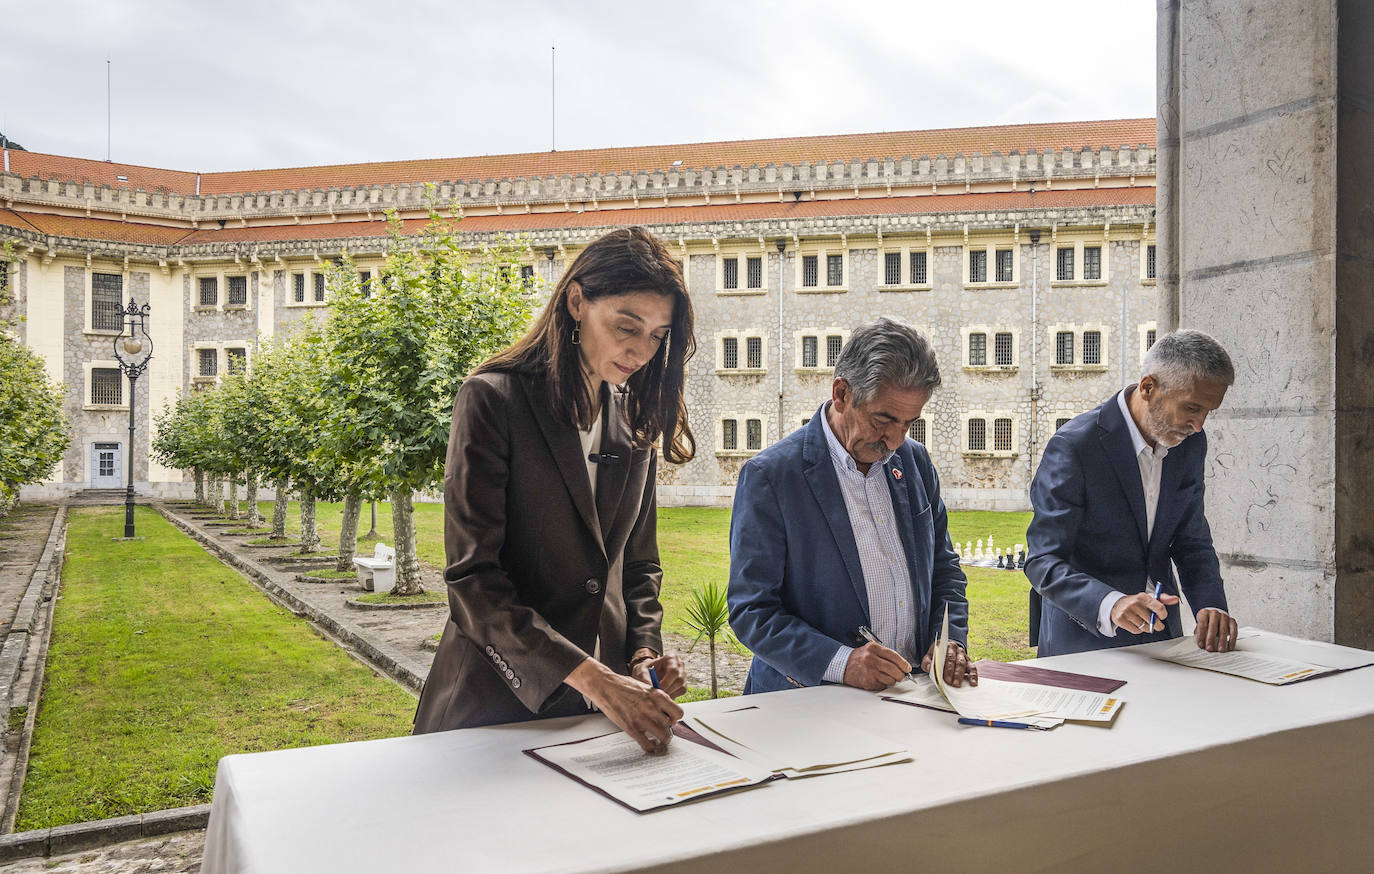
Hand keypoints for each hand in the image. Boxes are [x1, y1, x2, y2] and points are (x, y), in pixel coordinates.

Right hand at [566, 658, 683, 753]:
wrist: (605, 686)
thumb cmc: (623, 686)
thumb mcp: (645, 687)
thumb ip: (656, 699)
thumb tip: (665, 711)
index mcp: (657, 695)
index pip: (678, 712)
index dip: (675, 718)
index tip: (671, 719)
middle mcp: (651, 707)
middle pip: (670, 726)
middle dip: (668, 728)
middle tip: (664, 729)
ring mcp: (641, 719)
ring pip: (663, 736)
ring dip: (662, 739)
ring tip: (658, 738)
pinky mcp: (631, 728)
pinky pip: (647, 744)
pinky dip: (650, 746)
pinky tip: (648, 743)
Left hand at [631, 653, 687, 698]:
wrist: (647, 674)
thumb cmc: (645, 670)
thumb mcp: (641, 672)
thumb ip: (645, 678)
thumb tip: (651, 688)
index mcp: (671, 658)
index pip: (673, 670)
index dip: (666, 682)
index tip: (657, 690)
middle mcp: (679, 666)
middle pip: (679, 680)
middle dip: (668, 690)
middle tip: (657, 696)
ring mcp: (683, 675)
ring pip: (681, 687)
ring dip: (670, 694)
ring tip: (658, 696)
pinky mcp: (682, 684)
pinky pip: (681, 692)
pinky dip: (672, 696)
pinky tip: (662, 696)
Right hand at [842, 643, 910, 690]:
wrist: (843, 665)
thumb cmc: (859, 658)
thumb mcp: (871, 650)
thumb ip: (885, 655)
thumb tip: (902, 665)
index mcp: (873, 648)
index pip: (893, 656)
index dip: (903, 663)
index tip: (907, 668)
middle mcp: (871, 659)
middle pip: (893, 669)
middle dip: (900, 675)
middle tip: (901, 676)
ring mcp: (869, 671)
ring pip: (890, 679)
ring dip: (892, 681)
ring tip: (887, 677)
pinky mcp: (868, 681)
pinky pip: (883, 685)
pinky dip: (883, 684)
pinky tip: (878, 680)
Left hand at [921, 640, 977, 686]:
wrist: (945, 651)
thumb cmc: (937, 655)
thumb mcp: (929, 656)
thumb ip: (926, 662)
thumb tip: (928, 667)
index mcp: (946, 645)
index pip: (946, 655)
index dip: (944, 665)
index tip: (941, 674)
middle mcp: (956, 649)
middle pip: (955, 661)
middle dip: (952, 673)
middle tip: (949, 682)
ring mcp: (964, 655)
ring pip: (963, 664)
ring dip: (960, 676)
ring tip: (957, 685)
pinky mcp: (969, 662)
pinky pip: (973, 669)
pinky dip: (973, 676)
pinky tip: (973, 683)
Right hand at [1111, 591, 1179, 634]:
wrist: (1116, 604)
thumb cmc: (1136, 602)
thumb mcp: (1149, 598)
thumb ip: (1163, 599)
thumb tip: (1175, 599)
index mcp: (1143, 597)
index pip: (1159, 608)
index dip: (1163, 614)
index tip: (1161, 616)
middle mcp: (1134, 603)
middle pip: (1153, 621)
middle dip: (1157, 625)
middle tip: (1155, 623)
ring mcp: (1127, 612)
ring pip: (1145, 627)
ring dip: (1147, 627)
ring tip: (1144, 622)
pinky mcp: (1121, 620)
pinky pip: (1136, 630)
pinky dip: (1138, 629)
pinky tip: (1136, 624)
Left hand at [1194, 608, 1237, 651]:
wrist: (1215, 616)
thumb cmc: (1206, 622)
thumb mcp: (1200, 626)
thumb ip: (1199, 634)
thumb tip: (1200, 645)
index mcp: (1204, 613)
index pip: (1202, 624)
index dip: (1201, 635)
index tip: (1201, 645)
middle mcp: (1214, 613)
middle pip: (1213, 626)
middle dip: (1211, 639)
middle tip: (1210, 648)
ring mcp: (1224, 616)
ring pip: (1224, 629)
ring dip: (1222, 641)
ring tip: (1221, 649)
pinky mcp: (1232, 621)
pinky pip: (1233, 631)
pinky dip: (1232, 640)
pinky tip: (1230, 647)